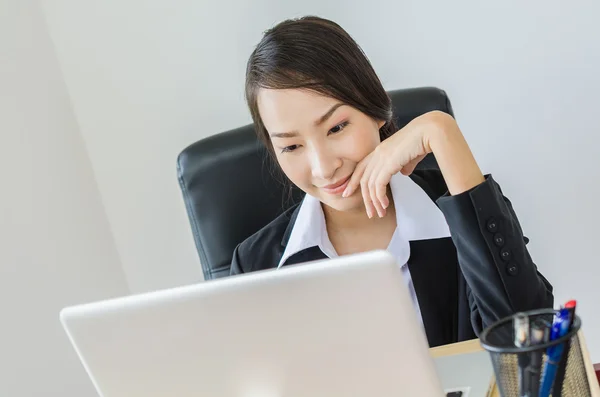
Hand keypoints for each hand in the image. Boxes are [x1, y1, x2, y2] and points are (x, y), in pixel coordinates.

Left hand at [342, 111, 484, 217]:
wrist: (430, 131)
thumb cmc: (423, 141)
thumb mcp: (410, 155)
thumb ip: (404, 165)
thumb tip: (404, 173)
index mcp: (380, 150)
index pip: (361, 168)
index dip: (353, 181)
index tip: (347, 193)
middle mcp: (377, 153)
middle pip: (363, 179)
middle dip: (365, 198)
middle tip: (369, 213)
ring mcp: (382, 157)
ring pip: (370, 185)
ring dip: (374, 202)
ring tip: (379, 214)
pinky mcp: (388, 163)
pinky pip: (378, 185)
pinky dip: (379, 197)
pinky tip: (385, 205)